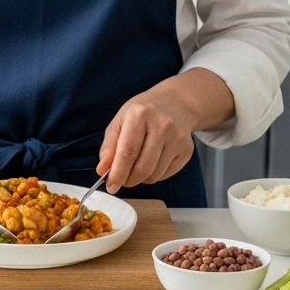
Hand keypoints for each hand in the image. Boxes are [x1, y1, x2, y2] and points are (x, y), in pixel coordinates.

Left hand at [97, 69, 233, 192]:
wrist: (175, 103)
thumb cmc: (143, 114)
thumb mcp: (120, 121)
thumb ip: (109, 146)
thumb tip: (102, 170)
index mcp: (140, 115)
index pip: (128, 152)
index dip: (118, 173)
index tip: (111, 186)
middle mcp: (162, 126)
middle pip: (143, 168)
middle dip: (128, 180)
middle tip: (121, 180)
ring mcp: (177, 139)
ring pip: (154, 175)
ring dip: (140, 178)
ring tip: (137, 164)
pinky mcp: (187, 150)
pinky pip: (165, 175)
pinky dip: (154, 175)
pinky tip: (152, 160)